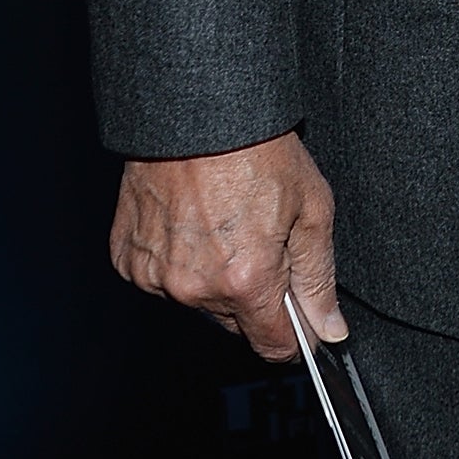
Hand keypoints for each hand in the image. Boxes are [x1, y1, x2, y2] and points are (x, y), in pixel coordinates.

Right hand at [109, 131, 342, 363]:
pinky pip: (163, 279)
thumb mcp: (311, 209)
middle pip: (236, 321)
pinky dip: (180, 261)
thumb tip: (329, 329)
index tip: (300, 323)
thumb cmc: (256, 150)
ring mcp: (156, 276)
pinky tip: (193, 223)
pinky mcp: (128, 260)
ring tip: (226, 225)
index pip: (272, 345)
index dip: (294, 337)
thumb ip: (318, 278)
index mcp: (246, 280)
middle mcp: (196, 288)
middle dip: (256, 295)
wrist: (196, 112)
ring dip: (215, 278)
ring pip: (199, 301)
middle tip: (263, 242)